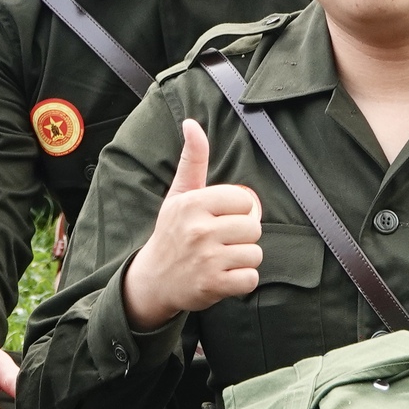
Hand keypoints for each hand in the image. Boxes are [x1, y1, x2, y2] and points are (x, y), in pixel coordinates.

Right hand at [121, 119, 262, 331]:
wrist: (154, 279)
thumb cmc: (172, 232)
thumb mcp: (178, 195)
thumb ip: (192, 160)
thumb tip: (192, 123)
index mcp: (192, 204)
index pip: (243, 200)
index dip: (236, 211)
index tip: (218, 219)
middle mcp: (199, 230)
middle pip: (253, 227)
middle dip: (242, 236)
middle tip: (220, 242)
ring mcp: (207, 259)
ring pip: (255, 253)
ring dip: (243, 259)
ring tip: (221, 259)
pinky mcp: (214, 285)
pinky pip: (251, 279)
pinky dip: (242, 281)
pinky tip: (224, 276)